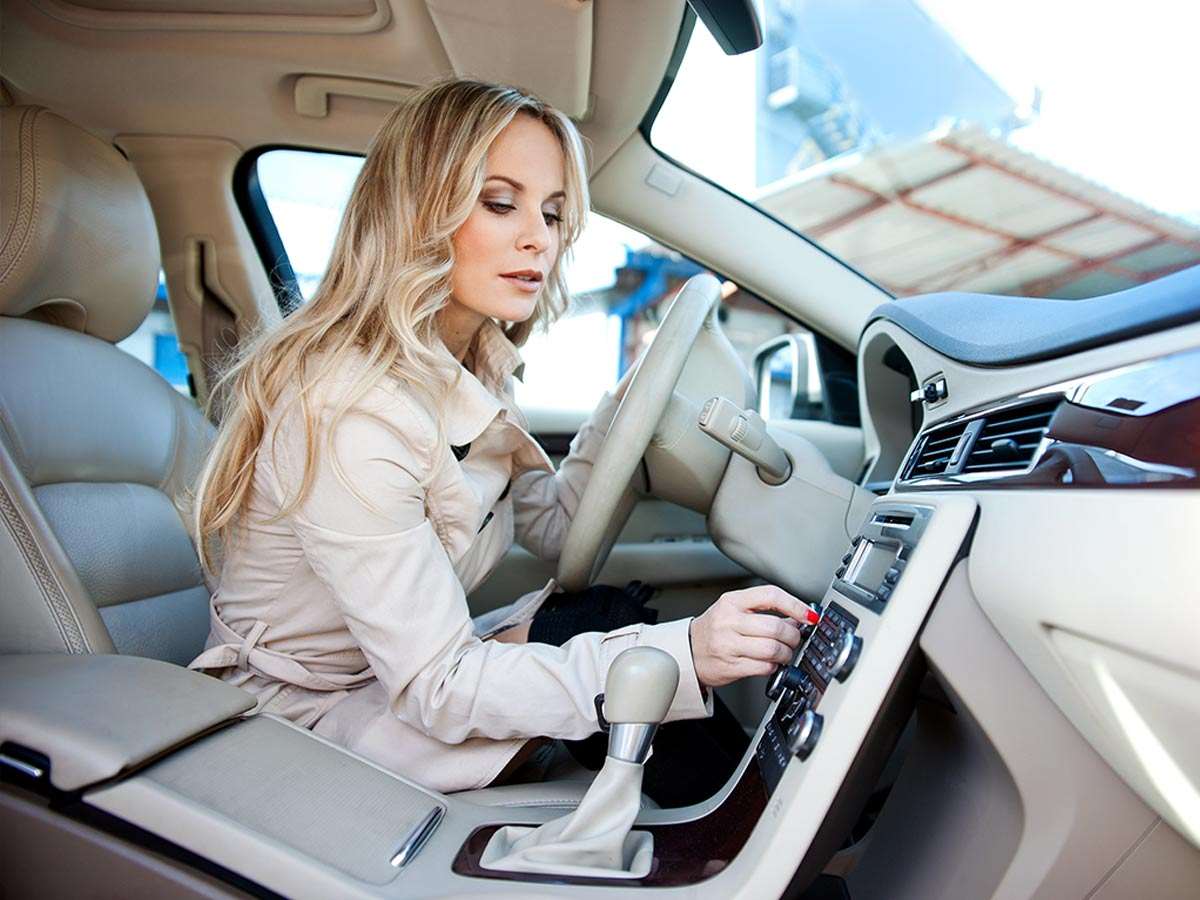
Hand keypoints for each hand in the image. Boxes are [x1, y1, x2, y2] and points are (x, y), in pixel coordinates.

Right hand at [688, 586, 816, 688]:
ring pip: (772, 649)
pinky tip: (770, 663)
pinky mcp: (730, 666)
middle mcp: (728, 621)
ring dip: (786, 653)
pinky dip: (773, 666)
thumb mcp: (732, 610)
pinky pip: (764, 667)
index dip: (795, 605)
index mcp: (731, 602)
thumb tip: (797, 617)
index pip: (770, 596)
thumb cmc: (714, 629)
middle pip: (775, 626)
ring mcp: (728, 645)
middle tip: (794, 639)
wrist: (687, 652)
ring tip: (784, 653)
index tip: (809, 616)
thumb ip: (762, 610)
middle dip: (793, 636)